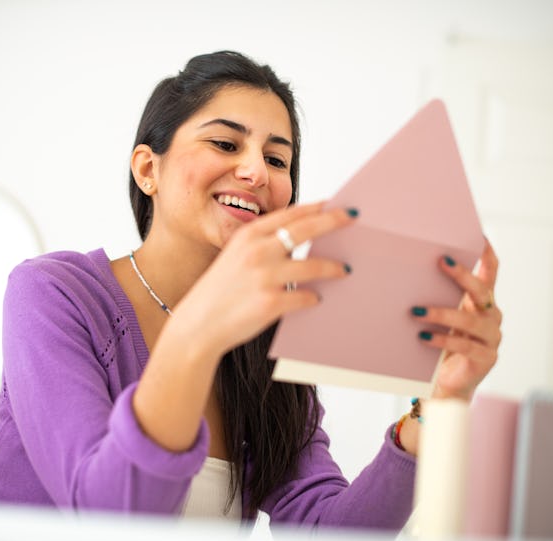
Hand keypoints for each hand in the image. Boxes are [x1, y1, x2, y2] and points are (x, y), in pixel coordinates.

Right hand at [171, 201, 356, 358]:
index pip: (289, 214)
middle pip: (306, 229)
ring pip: (313, 266)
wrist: (199, 325)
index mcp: (248, 236)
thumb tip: (299, 239)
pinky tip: (317, 299)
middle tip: (353, 218)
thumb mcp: (234, 257)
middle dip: (333, 221)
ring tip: (344, 269)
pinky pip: (305, 297)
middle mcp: (257, 251)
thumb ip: (263, 245)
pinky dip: (314, 298)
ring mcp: (265, 277)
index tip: (334, 203)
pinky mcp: (271, 303)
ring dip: (332, 267)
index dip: (315, 207)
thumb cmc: (219, 292)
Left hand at [413, 239, 501, 400]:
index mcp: (482, 301)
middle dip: (461, 273)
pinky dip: (443, 339)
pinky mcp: (486, 358)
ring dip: (443, 313)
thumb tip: (405, 270)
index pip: (491, 270)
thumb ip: (433, 295)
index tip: (477, 233)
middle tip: (441, 260)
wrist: (446, 385)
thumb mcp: (438, 316)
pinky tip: (424, 337)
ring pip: (472, 320)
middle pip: (482, 289)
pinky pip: (465, 346)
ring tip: (418, 311)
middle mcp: (491, 316)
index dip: (486, 252)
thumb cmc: (439, 345)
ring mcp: (491, 338)